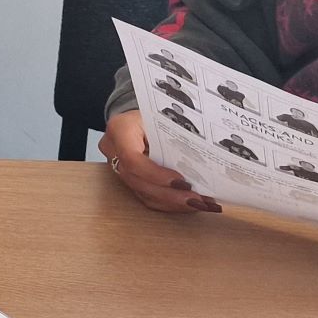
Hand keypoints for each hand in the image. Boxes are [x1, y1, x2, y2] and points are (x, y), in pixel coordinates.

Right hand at [101, 109, 222, 214]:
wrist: (141, 116)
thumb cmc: (155, 113)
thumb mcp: (164, 117)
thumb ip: (176, 135)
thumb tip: (203, 157)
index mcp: (120, 129)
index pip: (132, 159)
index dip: (156, 175)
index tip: (181, 182)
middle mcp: (113, 150)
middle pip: (138, 181)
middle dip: (170, 194)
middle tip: (197, 200)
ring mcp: (117, 167)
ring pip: (142, 193)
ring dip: (173, 202)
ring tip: (199, 204)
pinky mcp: (127, 179)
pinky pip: (146, 196)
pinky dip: (169, 202)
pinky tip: (188, 204)